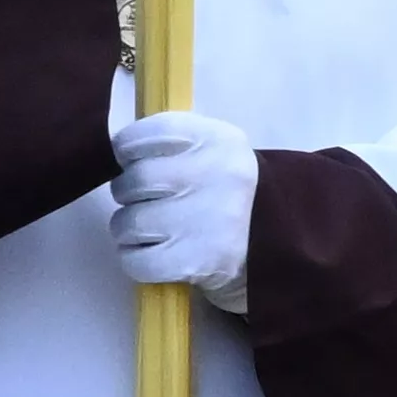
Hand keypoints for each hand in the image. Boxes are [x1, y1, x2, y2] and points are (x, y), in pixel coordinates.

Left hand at [104, 112, 259, 313]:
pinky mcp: (194, 260)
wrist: (284, 244)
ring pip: (127, 223)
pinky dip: (139, 261)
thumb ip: (171, 145)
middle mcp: (213, 173)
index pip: (144, 134)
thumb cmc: (232, 193)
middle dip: (130, 196)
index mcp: (217, 139)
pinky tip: (160, 255)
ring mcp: (203, 219)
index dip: (128, 150)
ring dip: (133, 232)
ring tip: (158, 232)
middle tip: (150, 202)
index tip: (135, 162)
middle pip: (132, 181)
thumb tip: (113, 153)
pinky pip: (134, 260)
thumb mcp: (216, 152)